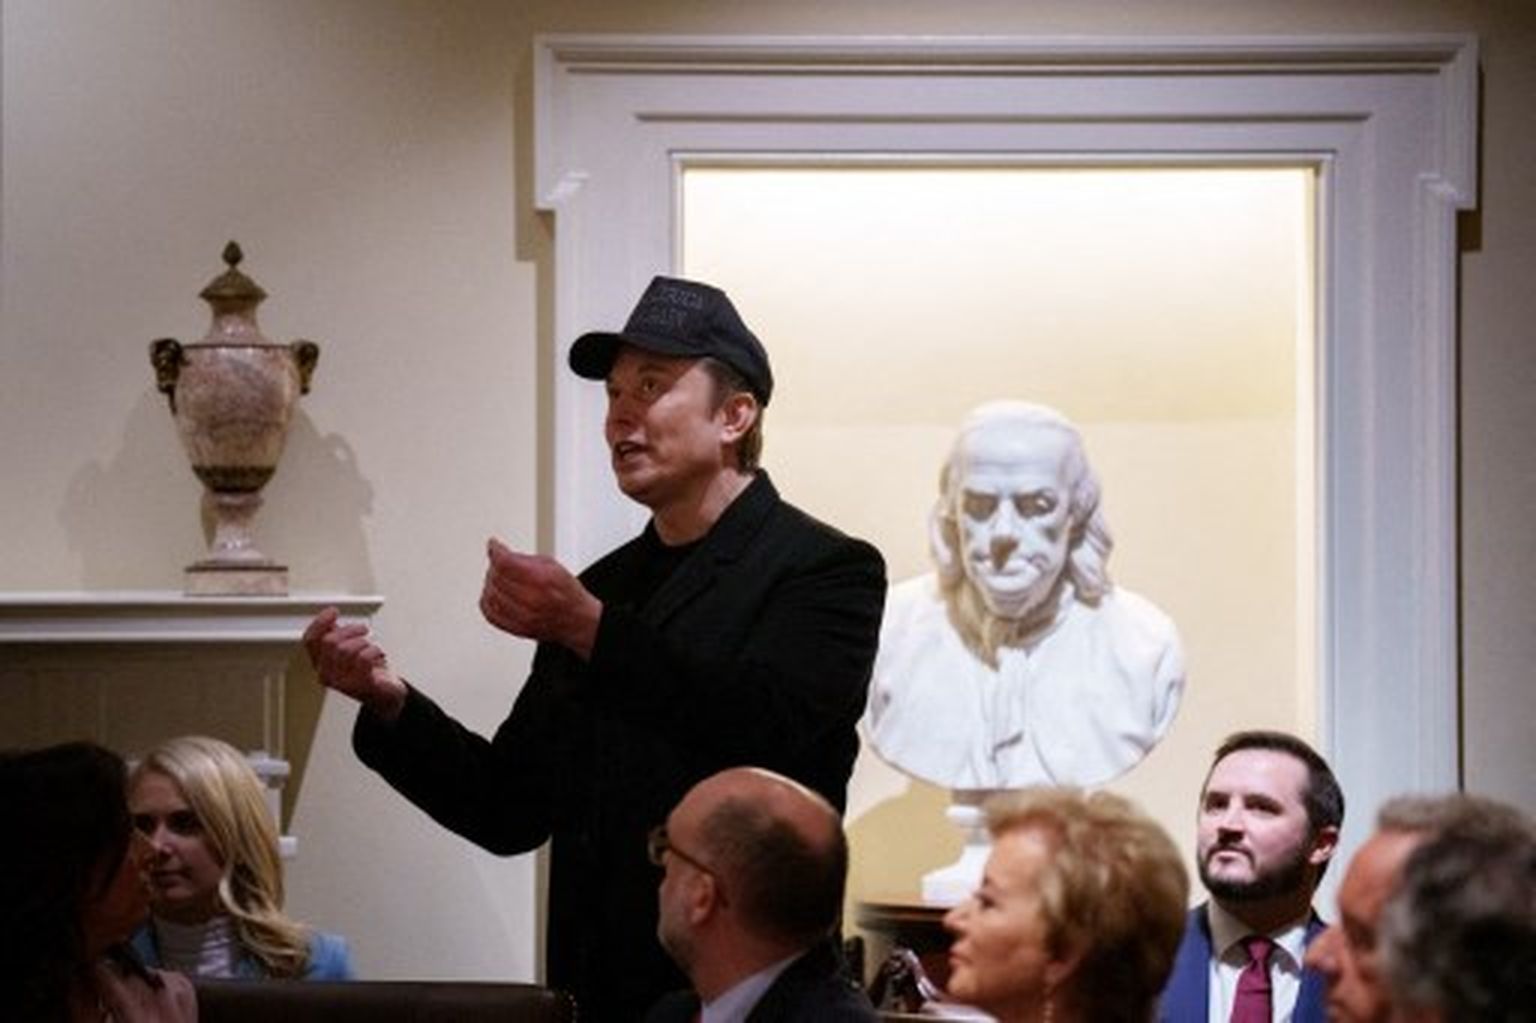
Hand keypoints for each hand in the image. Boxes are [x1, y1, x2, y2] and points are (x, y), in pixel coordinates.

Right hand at [301, 607, 406, 720]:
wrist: (384, 693)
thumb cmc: (366, 669)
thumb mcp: (347, 649)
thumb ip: (337, 634)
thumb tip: (329, 615)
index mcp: (320, 664)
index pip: (310, 640)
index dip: (320, 623)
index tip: (333, 612)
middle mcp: (327, 674)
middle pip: (330, 642)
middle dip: (350, 630)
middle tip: (362, 629)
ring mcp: (342, 682)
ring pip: (347, 649)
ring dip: (364, 641)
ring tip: (370, 646)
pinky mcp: (360, 685)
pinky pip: (364, 658)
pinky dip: (375, 650)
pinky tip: (378, 654)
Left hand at [480, 538, 601, 658]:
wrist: (576, 620)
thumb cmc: (566, 593)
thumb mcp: (551, 565)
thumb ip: (523, 558)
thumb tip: (500, 552)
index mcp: (542, 580)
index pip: (506, 563)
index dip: (496, 551)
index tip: (493, 545)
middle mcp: (532, 600)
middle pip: (496, 577)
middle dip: (495, 566)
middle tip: (500, 562)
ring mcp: (523, 617)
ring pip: (490, 595)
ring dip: (490, 583)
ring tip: (499, 578)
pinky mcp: (516, 629)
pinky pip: (490, 613)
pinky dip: (487, 601)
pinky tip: (495, 594)